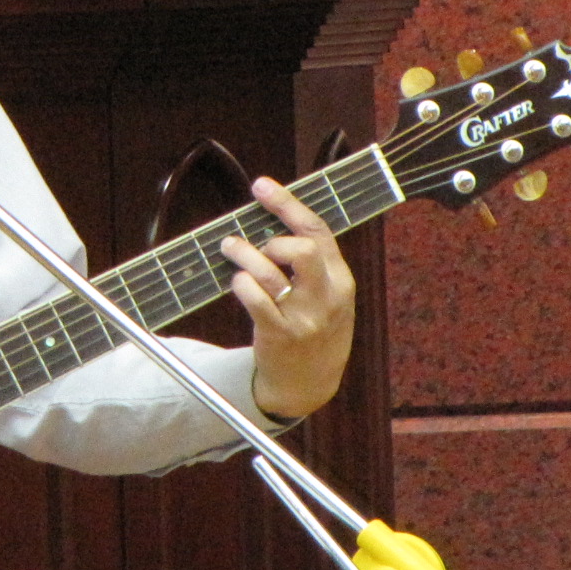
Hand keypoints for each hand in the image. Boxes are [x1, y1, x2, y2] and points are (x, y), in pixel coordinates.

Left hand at [218, 177, 356, 421]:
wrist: (310, 383)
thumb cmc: (314, 328)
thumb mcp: (327, 295)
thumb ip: (312, 262)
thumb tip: (272, 216)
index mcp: (340, 280)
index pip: (318, 231)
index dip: (287, 204)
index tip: (261, 186)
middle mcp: (326, 298)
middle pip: (304, 250)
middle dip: (274, 238)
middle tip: (254, 241)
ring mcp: (304, 318)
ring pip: (272, 274)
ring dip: (244, 255)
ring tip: (230, 247)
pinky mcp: (280, 336)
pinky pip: (256, 302)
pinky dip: (241, 285)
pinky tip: (236, 282)